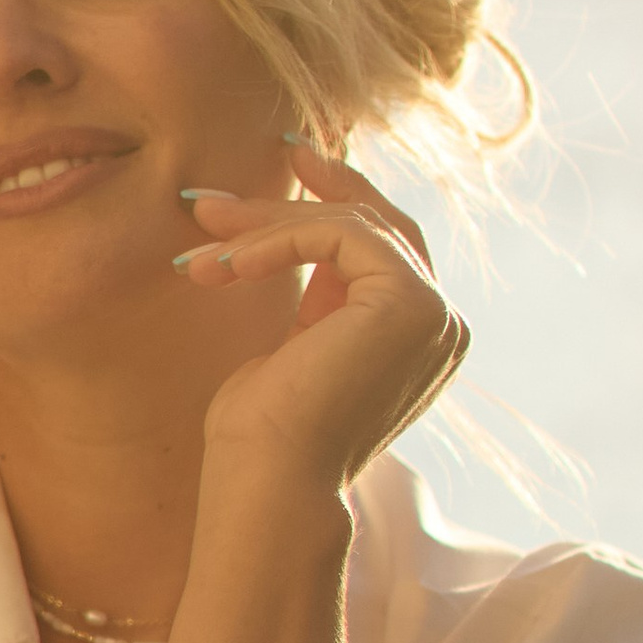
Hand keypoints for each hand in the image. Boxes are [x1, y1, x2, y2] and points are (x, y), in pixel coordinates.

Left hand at [175, 143, 469, 489]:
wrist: (269, 485)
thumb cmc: (265, 437)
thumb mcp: (294, 345)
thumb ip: (314, 294)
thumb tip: (276, 225)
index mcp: (419, 336)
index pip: (383, 241)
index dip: (336, 192)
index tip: (286, 157)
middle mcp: (441, 325)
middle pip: (371, 224)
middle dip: (289, 202)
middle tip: (209, 201)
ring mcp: (434, 314)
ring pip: (353, 224)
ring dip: (266, 225)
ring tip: (200, 243)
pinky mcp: (410, 303)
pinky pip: (341, 236)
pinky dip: (278, 240)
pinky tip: (228, 266)